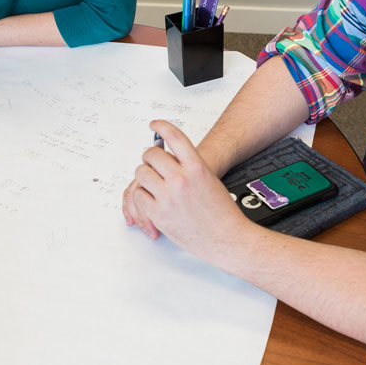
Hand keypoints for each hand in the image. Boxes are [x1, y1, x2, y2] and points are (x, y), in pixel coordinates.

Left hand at [122, 120, 255, 257]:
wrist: (227, 239)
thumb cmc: (222, 213)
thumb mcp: (210, 179)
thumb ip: (189, 167)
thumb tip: (168, 159)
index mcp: (197, 167)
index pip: (174, 136)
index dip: (161, 126)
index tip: (154, 125)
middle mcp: (181, 179)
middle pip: (151, 155)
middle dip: (150, 158)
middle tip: (153, 164)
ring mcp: (168, 196)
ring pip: (141, 173)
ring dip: (145, 176)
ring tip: (153, 183)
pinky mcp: (158, 213)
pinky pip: (138, 195)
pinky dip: (142, 196)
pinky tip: (151, 199)